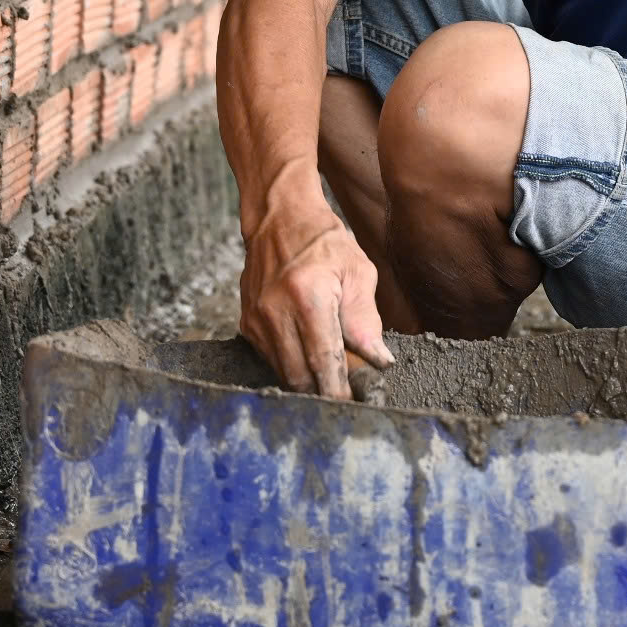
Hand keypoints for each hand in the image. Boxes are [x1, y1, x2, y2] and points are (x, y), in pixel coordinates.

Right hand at [238, 195, 392, 398]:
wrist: (279, 218)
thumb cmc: (324, 241)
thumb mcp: (358, 272)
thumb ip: (366, 320)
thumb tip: (378, 360)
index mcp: (308, 296)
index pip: (324, 360)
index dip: (339, 390)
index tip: (354, 407)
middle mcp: (275, 311)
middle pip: (299, 376)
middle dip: (324, 393)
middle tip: (347, 397)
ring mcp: (256, 319)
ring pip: (283, 373)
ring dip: (308, 381)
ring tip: (331, 377)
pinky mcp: (247, 323)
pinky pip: (271, 360)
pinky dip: (292, 364)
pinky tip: (308, 354)